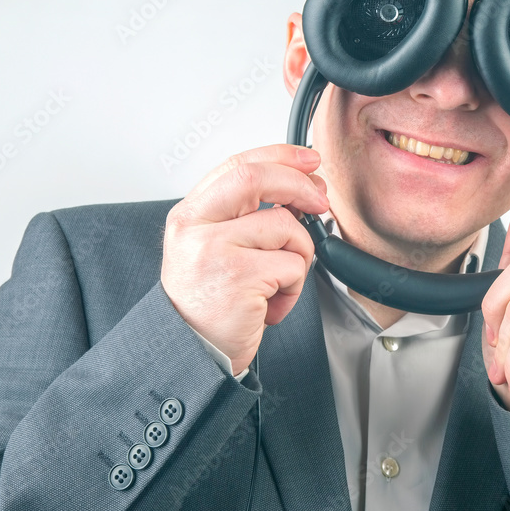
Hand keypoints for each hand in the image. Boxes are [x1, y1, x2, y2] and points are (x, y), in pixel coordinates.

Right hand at [161, 144, 328, 374]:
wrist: (193, 354)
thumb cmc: (211, 305)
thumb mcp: (217, 249)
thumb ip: (247, 215)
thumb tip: (303, 187)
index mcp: (190, 215)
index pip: (237, 165)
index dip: (279, 156)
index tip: (308, 160)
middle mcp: (195, 227)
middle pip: (255, 178)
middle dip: (298, 184)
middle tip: (319, 202)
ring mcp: (214, 249)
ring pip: (285, 226)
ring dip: (297, 256)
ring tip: (276, 283)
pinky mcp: (239, 276)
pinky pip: (292, 264)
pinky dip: (294, 287)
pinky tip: (272, 304)